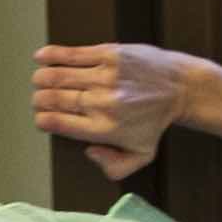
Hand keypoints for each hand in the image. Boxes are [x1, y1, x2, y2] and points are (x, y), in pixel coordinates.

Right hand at [31, 42, 194, 177]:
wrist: (181, 88)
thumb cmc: (157, 121)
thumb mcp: (141, 155)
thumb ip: (114, 167)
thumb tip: (89, 152)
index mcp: (104, 129)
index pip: (58, 123)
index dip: (42, 120)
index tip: (42, 118)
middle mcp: (101, 103)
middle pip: (53, 99)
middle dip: (39, 100)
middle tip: (40, 100)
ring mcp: (105, 77)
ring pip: (58, 76)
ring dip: (42, 79)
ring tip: (40, 81)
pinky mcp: (109, 55)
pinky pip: (73, 54)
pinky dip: (52, 55)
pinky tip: (40, 57)